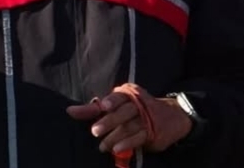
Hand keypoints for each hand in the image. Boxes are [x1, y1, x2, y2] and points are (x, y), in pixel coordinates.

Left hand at [66, 84, 192, 154]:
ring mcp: (147, 118)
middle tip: (94, 131)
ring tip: (102, 146)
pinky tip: (117, 149)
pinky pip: (139, 138)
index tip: (102, 106)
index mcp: (129, 93)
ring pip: (130, 127)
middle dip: (108, 122)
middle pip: (123, 113)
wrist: (173, 115)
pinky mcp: (153, 132)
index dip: (111, 100)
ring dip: (114, 137)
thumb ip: (93, 109)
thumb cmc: (135, 108)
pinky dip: (127, 144)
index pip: (119, 96)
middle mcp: (139, 104)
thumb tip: (70, 111)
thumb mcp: (115, 104)